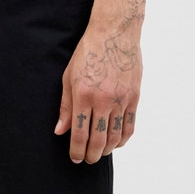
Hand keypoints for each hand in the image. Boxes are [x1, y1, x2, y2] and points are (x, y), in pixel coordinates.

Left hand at [54, 18, 141, 163]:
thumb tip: (60, 131)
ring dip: (108, 150)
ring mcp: (121, 99)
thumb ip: (66, 106)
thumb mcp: (69, 77)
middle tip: (87, 159)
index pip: (79, 133)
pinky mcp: (134, 96)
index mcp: (83, 95)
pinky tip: (117, 143)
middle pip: (98, 140)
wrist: (114, 34)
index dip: (76, 150)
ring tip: (101, 153)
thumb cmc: (88, 53)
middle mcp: (103, 100)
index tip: (75, 158)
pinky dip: (123, 139)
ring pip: (115, 136)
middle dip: (91, 155)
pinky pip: (130, 125)